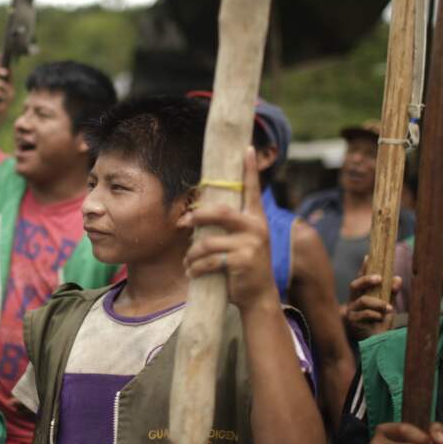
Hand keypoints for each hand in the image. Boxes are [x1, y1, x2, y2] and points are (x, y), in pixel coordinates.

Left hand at [183, 146, 278, 312]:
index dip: (250, 168)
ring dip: (192, 254)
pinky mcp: (242, 261)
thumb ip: (230, 225)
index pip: (252, 189)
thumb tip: (198, 212)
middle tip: (183, 221)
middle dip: (197, 215)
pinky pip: (209, 261)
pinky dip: (195, 268)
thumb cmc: (244, 265)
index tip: (248, 148)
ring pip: (208, 242)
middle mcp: (256, 227)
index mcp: (256, 218)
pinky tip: (192, 272)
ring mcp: (251, 244)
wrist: (259, 295)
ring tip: (188, 262)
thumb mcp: (243, 241)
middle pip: (220, 212)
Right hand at [345, 270, 401, 339]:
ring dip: (378, 302)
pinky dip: (376, 315)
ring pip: (363, 300)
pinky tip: (381, 318)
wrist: (373, 342)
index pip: (360, 278)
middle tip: (380, 278)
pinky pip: (365, 314)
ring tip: (389, 308)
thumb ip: (392, 293)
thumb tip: (398, 278)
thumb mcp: (387, 305)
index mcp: (360, 294)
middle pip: (354, 285)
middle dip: (366, 280)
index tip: (368, 257)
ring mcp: (351, 310)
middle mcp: (353, 300)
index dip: (363, 268)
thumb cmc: (378, 322)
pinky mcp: (353, 321)